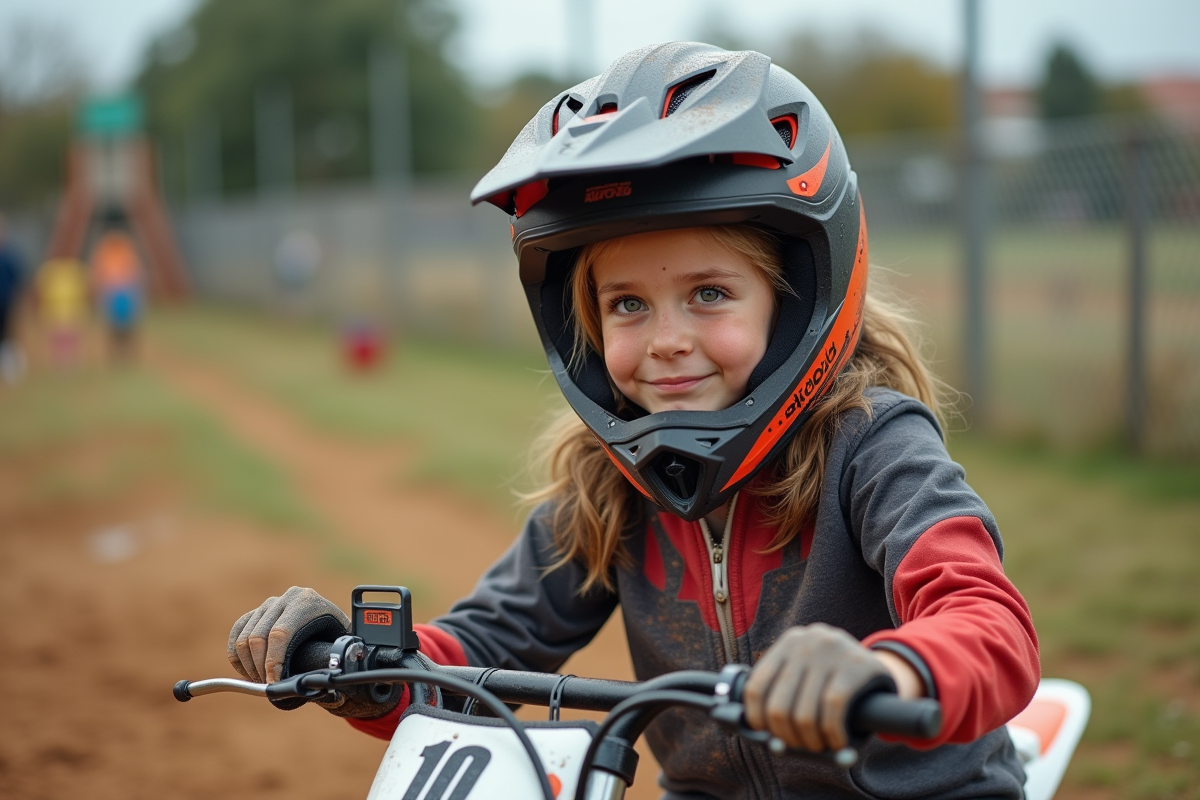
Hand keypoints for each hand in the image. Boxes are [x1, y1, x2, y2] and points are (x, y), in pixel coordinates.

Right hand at [227, 586, 349, 683]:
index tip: (273, 683)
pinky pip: (236, 634)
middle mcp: (286, 599)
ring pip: (244, 639)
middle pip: (258, 637)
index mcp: (307, 602)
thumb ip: (334, 657)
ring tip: (261, 680)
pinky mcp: (256, 612)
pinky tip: (248, 671)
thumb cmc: (337, 636)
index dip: (273, 662)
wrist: (329, 619)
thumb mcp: (341, 642)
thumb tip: (324, 680)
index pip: (280, 634)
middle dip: (260, 668)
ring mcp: (268, 604)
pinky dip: (238, 657)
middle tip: (268, 686)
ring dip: (248, 666)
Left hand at [743, 624, 894, 751]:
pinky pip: (833, 708)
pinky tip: (838, 742)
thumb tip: (769, 741)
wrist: (878, 668)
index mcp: (788, 643)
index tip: (768, 735)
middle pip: (779, 705)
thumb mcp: (807, 676)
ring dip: (810, 741)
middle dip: (786, 736)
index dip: (757, 718)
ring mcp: (831, 650)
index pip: (756, 687)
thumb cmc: (833, 680)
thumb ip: (785, 698)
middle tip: (799, 747)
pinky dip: (833, 734)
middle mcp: (806, 641)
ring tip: (819, 746)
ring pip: (805, 713)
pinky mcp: (856, 664)